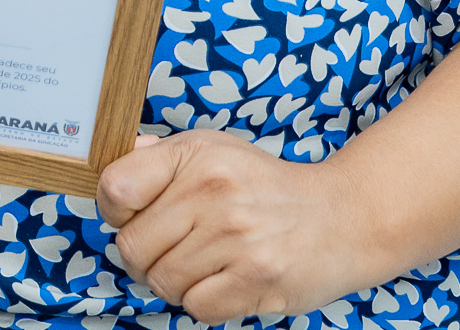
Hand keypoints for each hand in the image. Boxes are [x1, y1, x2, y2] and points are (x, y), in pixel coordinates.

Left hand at [97, 129, 376, 323]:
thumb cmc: (268, 187)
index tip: (131, 216)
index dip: (114, 210)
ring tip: (203, 265)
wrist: (345, 216)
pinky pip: (196, 307)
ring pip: (162, 282)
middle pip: (132, 247)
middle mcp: (214, 191)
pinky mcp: (258, 278)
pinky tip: (225, 281)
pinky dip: (204, 301)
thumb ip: (161, 158)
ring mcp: (237, 237)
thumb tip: (114, 165)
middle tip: (171, 250)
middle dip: (143, 258)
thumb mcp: (215, 151)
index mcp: (197, 155)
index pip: (116, 188)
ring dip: (175, 282)